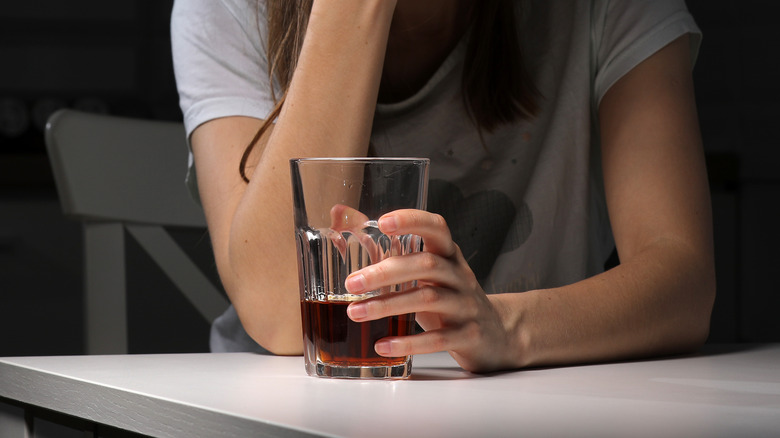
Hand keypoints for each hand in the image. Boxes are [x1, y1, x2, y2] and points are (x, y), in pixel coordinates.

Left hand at [344, 209, 515, 371]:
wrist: (496, 333)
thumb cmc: (449, 296)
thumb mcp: (426, 272)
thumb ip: (387, 248)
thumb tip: (340, 214)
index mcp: (449, 255)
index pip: (437, 228)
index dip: (412, 221)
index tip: (382, 222)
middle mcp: (460, 275)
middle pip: (426, 264)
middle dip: (385, 272)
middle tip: (351, 283)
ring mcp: (466, 305)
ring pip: (428, 299)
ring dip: (387, 305)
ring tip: (355, 312)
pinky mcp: (469, 335)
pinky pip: (438, 338)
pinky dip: (408, 342)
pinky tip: (382, 344)